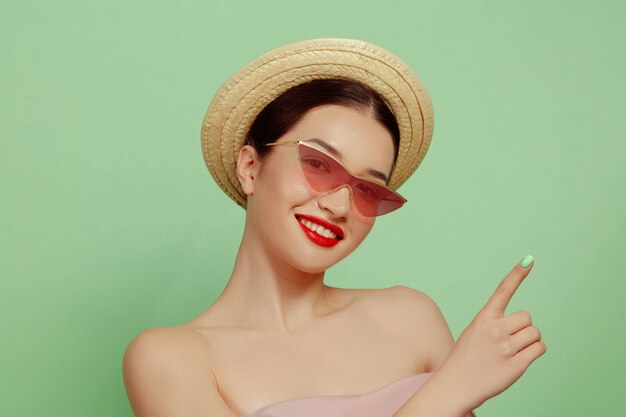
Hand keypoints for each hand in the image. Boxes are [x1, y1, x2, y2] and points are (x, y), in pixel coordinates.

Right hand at [437, 256, 546, 410]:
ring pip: (535, 333)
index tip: (528, 259)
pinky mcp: (516, 365)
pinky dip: (534, 352)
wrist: (456, 384)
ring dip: (529, 341)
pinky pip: (539, 349)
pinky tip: (519, 359)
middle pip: (527, 318)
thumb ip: (497, 324)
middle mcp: (495, 330)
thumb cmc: (466, 357)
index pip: (502, 291)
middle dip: (524, 328)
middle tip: (510, 341)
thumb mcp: (475, 332)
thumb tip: (526, 324)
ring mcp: (505, 347)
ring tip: (512, 352)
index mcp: (483, 318)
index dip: (517, 274)